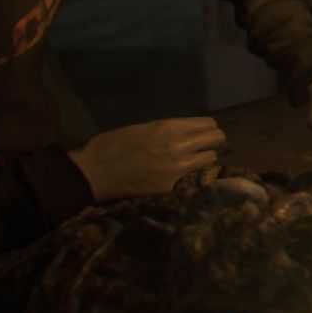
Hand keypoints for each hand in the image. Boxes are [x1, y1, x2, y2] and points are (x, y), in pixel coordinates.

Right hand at [68, 117, 226, 200]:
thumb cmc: (112, 145)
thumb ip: (167, 130)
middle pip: (216, 139)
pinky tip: (188, 178)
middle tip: (207, 146)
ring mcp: (178, 169)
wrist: (95, 173)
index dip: (209, 128)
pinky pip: (196, 179)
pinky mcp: (173, 188)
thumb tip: (186, 132)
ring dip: (206, 159)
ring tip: (198, 162)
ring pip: (211, 159)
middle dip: (214, 141)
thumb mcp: (142, 128)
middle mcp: (179, 145)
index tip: (206, 133)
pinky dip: (195, 177)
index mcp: (169, 127)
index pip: (207, 124)